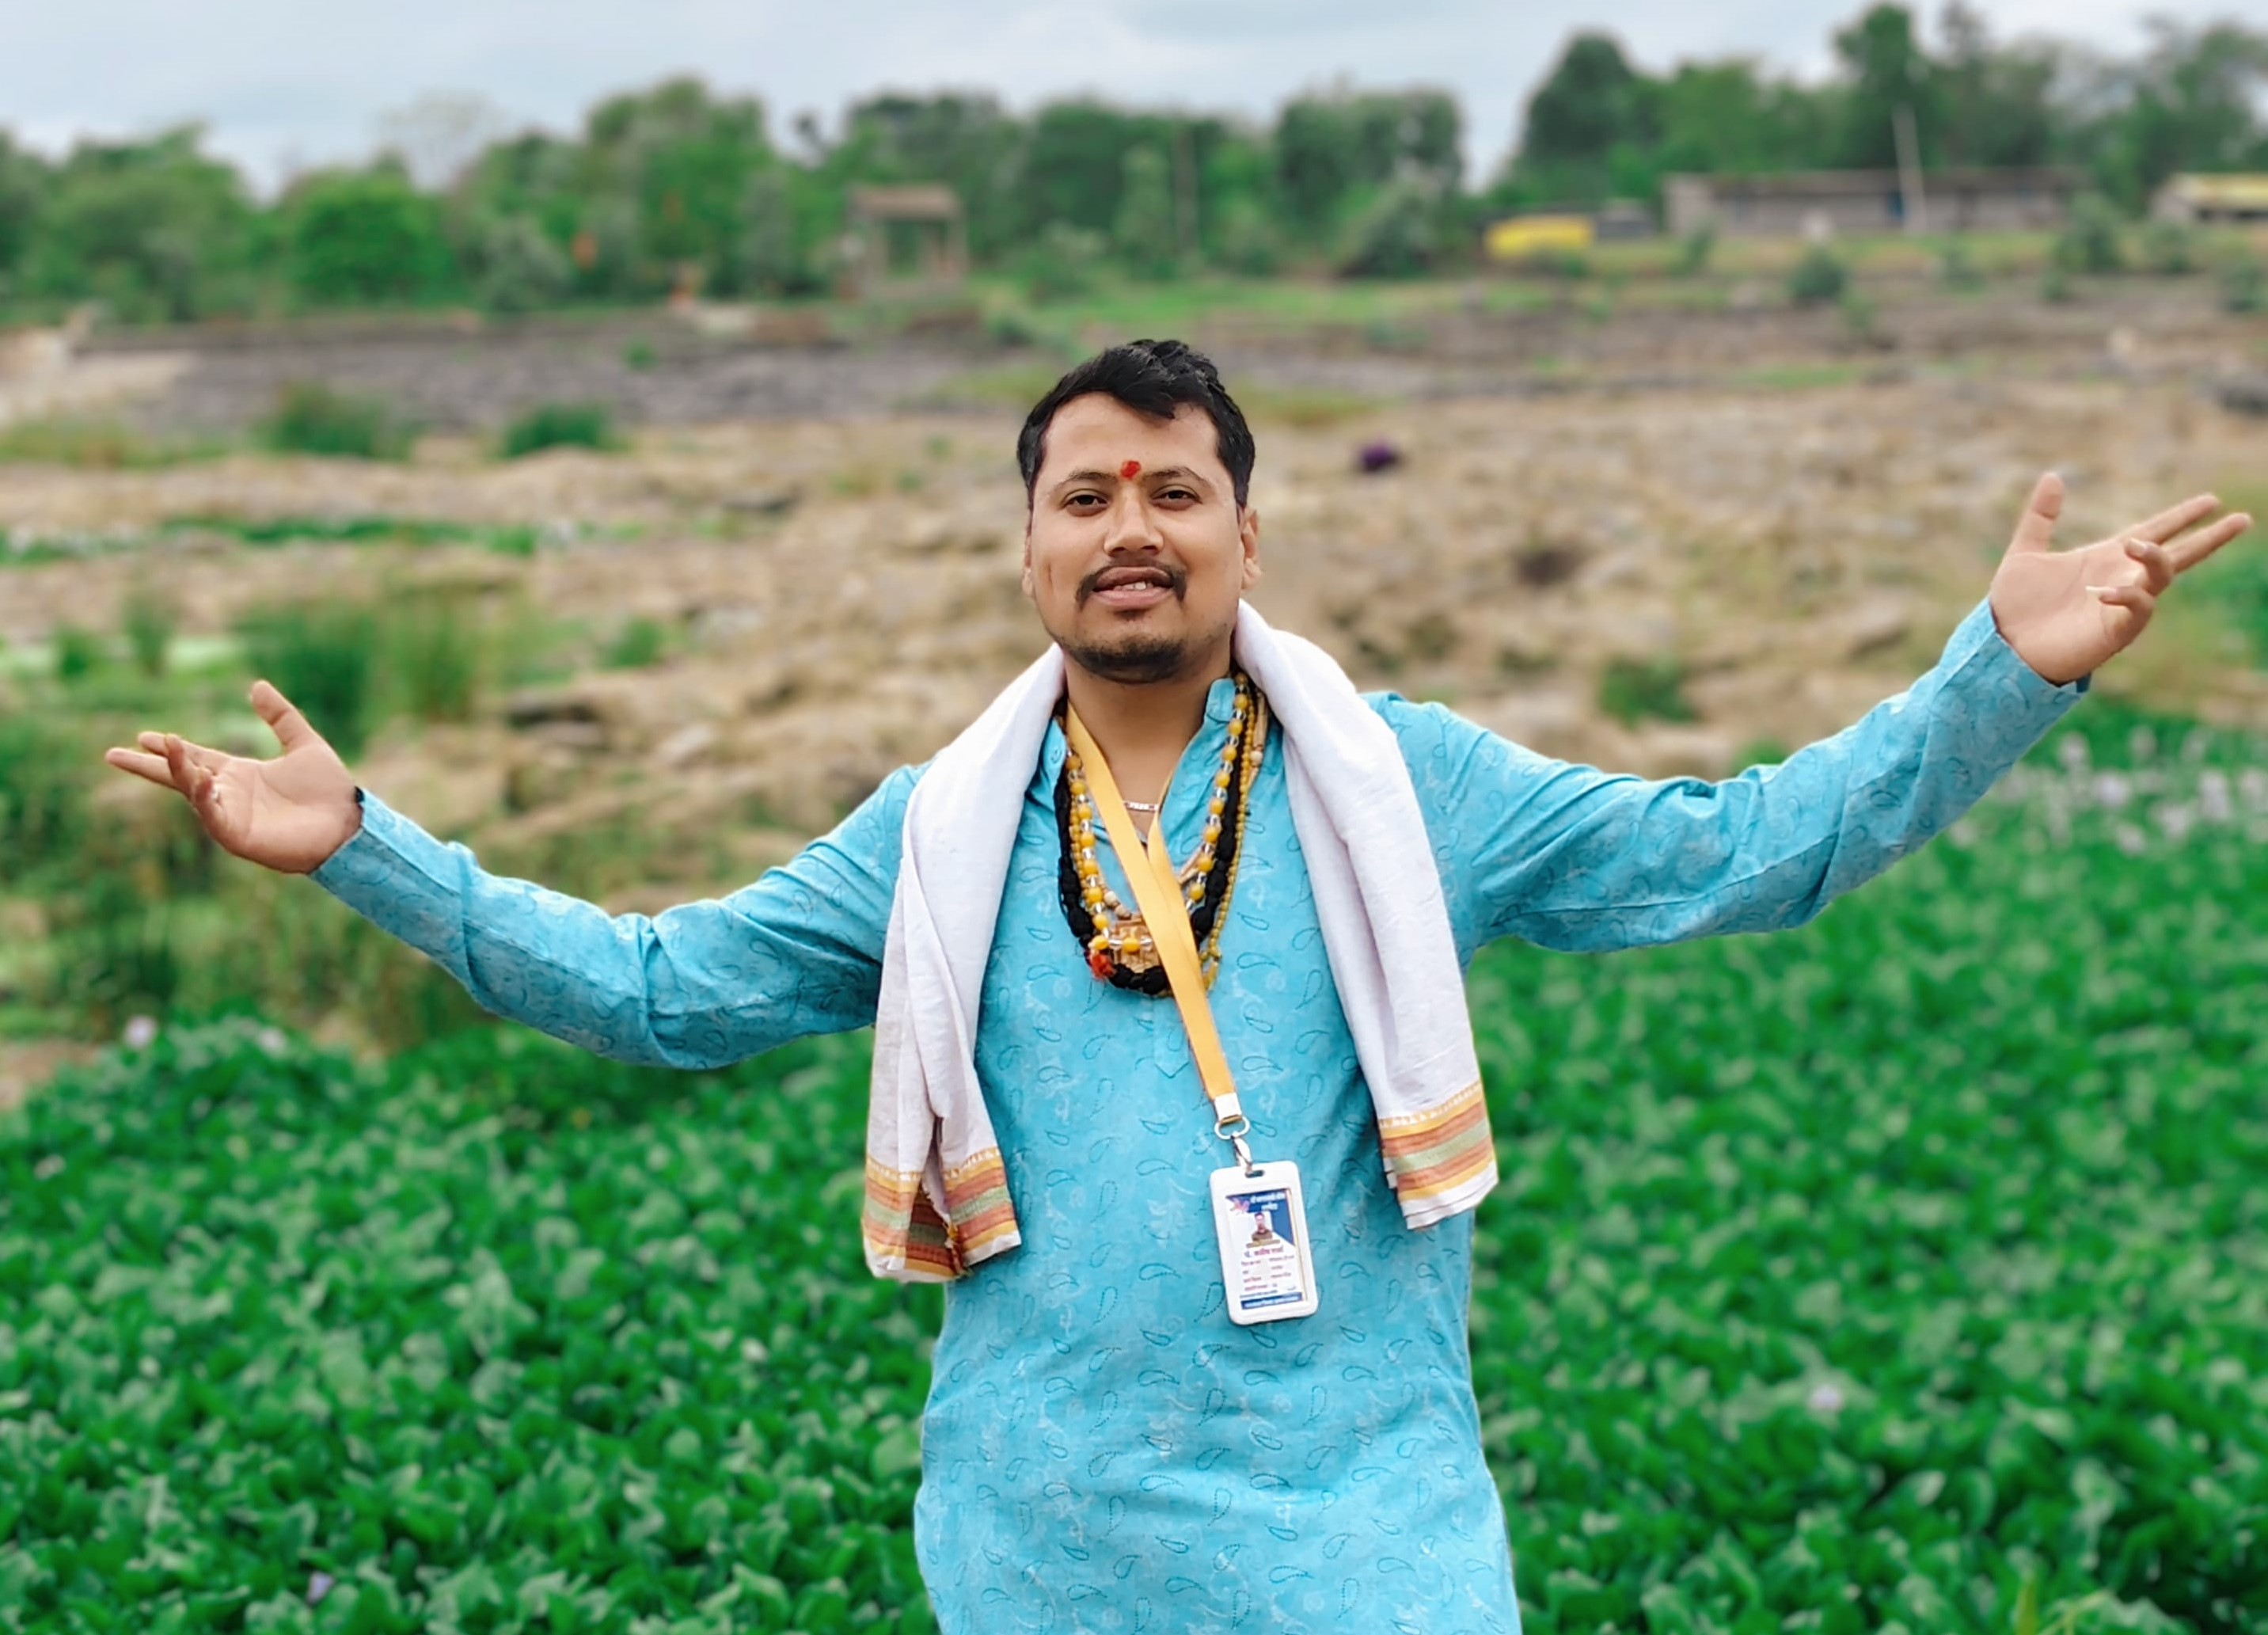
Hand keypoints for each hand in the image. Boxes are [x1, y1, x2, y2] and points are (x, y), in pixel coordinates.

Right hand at [103, 681, 362, 874]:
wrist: (351, 824)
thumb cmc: (330, 791)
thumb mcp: (304, 744)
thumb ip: (280, 717)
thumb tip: (256, 686)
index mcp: (241, 774)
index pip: (196, 758)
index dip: (172, 748)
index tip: (144, 736)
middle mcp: (230, 794)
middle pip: (180, 776)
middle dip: (149, 766)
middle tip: (112, 754)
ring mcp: (232, 816)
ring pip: (193, 792)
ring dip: (177, 770)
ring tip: (164, 746)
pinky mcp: (239, 837)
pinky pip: (212, 815)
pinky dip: (201, 798)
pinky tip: (198, 779)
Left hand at [1990, 474, 2252, 684]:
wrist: (2001, 645)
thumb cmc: (2016, 605)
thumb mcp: (2026, 552)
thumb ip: (2041, 516)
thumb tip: (2053, 475)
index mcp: (2106, 558)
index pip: (2154, 531)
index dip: (2182, 516)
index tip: (2212, 501)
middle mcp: (2122, 579)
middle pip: (2177, 555)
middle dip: (2210, 538)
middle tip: (2242, 519)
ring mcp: (2122, 605)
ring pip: (2160, 578)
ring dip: (2154, 558)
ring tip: (2135, 545)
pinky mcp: (2114, 631)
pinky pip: (2137, 610)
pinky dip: (2129, 596)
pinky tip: (2106, 591)